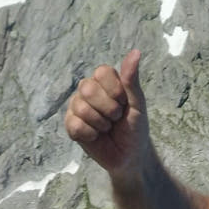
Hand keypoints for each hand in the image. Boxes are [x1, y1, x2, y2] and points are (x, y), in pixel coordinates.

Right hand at [64, 48, 147, 177]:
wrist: (130, 156)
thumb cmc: (135, 127)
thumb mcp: (137, 104)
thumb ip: (131, 80)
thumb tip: (136, 52)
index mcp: (105, 81)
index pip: (101, 72)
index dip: (115, 90)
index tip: (124, 103)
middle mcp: (88, 90)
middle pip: (88, 88)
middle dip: (108, 108)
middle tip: (116, 118)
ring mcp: (77, 107)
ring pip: (80, 107)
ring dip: (100, 123)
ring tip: (107, 128)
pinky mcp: (70, 125)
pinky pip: (74, 125)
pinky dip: (90, 134)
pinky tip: (96, 137)